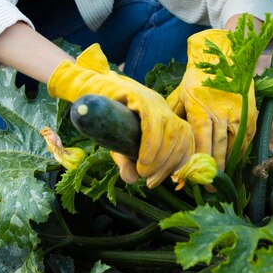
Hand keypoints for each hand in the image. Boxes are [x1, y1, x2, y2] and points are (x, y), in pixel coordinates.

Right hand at [48, 44, 194, 187]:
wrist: (87, 92)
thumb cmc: (105, 118)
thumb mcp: (118, 144)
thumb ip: (126, 160)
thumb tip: (131, 179)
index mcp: (164, 116)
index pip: (186, 137)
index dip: (182, 160)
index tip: (170, 179)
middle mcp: (161, 107)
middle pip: (181, 136)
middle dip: (169, 164)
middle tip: (151, 181)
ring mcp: (151, 100)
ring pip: (171, 130)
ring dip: (161, 157)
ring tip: (144, 172)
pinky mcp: (137, 96)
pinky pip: (152, 122)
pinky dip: (151, 145)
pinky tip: (143, 160)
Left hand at [167, 29, 256, 169]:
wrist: (225, 55)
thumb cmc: (199, 76)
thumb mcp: (182, 92)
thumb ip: (174, 114)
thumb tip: (161, 135)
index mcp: (199, 107)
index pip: (198, 141)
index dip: (194, 161)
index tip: (188, 177)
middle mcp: (219, 112)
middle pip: (216, 148)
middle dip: (209, 170)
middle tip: (204, 188)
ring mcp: (237, 114)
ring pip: (232, 147)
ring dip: (225, 166)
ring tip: (217, 181)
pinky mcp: (250, 115)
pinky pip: (244, 140)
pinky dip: (238, 154)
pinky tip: (232, 164)